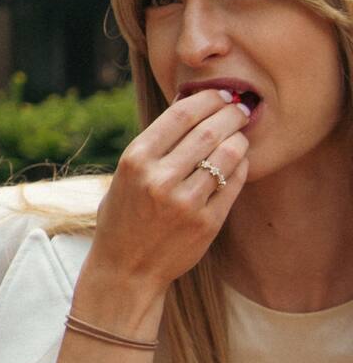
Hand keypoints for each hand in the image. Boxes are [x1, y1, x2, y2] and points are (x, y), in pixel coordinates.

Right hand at [88, 88, 250, 299]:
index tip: (220, 94)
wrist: (125, 268)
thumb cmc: (123, 216)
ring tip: (240, 134)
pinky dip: (241, 166)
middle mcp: (158, 178)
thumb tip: (190, 108)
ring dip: (239, 138)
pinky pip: (234, 183)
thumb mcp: (124, 176)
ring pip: (227, 155)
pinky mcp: (206, 223)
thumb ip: (153, 147)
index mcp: (134, 160)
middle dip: (230, 112)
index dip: (206, 98)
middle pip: (208, 130)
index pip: (179, 115)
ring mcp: (184, 202)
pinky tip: (238, 161)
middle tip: (240, 107)